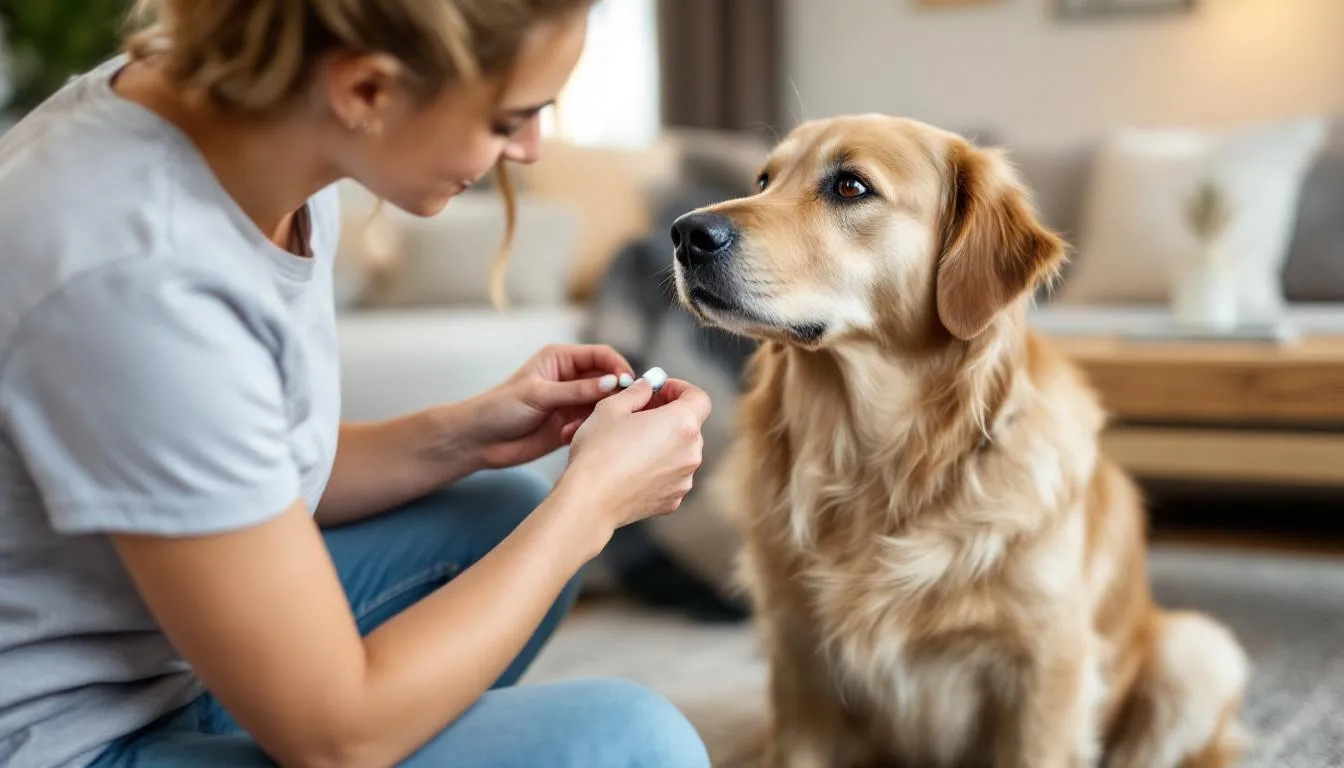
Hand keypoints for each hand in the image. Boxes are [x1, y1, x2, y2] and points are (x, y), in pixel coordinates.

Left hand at [466, 344, 632, 469]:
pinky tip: (566, 436)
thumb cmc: (500, 408)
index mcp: (561, 359)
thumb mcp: (539, 394)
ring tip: (580, 426)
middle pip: (607, 380)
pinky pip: (592, 424)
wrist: (480, 440)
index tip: (628, 383)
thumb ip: (576, 390)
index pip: (601, 355)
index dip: (617, 366)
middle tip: (618, 409)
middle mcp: (570, 378)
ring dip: (597, 415)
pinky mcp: (570, 424)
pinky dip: (586, 430)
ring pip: (602, 404)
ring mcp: (571, 402)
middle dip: (614, 394)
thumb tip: (612, 383)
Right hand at [558, 376, 711, 537]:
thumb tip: (647, 387)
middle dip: (666, 415)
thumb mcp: (611, 407)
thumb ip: (636, 391)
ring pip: (678, 451)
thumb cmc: (598, 453)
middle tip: (639, 413)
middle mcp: (691, 453)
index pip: (698, 398)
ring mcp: (684, 479)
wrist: (589, 500)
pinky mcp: (672, 500)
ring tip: (629, 442)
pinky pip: (670, 475)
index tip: (660, 390)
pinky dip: (656, 467)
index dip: (680, 389)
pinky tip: (630, 467)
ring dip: (660, 442)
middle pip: (688, 425)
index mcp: (682, 424)